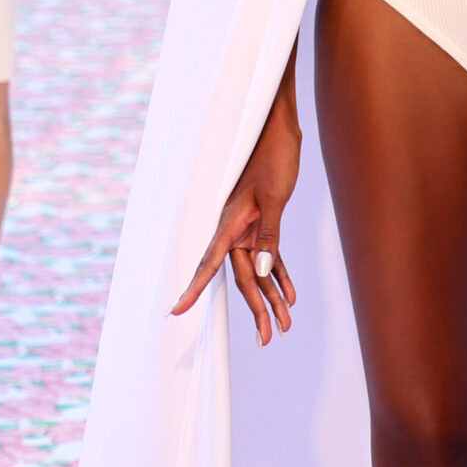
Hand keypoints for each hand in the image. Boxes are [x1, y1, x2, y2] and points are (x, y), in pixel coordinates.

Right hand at [171, 106, 300, 346]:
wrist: (279, 126)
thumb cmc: (274, 156)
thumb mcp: (275, 198)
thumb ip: (269, 236)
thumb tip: (261, 272)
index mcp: (231, 223)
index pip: (209, 264)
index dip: (192, 289)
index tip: (175, 311)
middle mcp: (236, 229)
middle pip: (243, 277)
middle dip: (256, 309)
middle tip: (267, 340)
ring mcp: (250, 227)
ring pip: (260, 271)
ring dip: (273, 297)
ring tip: (285, 325)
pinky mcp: (265, 221)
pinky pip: (270, 256)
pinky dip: (281, 275)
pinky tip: (291, 296)